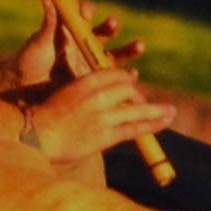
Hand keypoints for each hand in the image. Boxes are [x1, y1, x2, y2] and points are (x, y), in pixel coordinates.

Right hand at [7, 66, 165, 165]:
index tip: (131, 86)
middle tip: (145, 105)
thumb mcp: (65, 93)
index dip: (127, 80)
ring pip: (137, 109)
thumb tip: (98, 94)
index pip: (116, 74)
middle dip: (138, 97)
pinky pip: (134, 128)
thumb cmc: (47, 116)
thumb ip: (83, 91)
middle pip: (128, 90)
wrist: (39, 135)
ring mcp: (104, 115)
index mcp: (86, 81)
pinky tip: (164, 122)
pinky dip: (152, 125)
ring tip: (171, 111)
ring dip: (157, 110)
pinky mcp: (106, 135)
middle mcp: (98, 95)